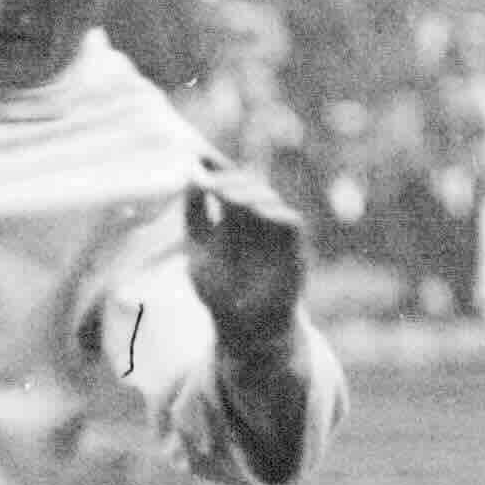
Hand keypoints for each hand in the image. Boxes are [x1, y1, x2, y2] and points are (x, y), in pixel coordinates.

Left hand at [181, 170, 311, 347]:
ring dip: (248, 194)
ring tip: (227, 197)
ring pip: (269, 199)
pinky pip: (291, 223)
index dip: (216, 167)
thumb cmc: (220, 292)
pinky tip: (256, 212)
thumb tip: (191, 177)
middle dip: (229, 181)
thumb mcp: (197, 251)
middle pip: (249, 185)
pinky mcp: (294, 250)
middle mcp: (257, 221)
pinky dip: (275, 213)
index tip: (196, 156)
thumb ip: (195, 217)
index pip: (228, 183)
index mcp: (234, 218)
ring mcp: (276, 234)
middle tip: (210, 184)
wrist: (243, 329)